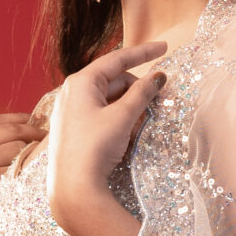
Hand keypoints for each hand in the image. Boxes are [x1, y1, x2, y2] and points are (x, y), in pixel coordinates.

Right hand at [0, 111, 43, 235]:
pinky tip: (42, 181)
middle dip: (35, 131)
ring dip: (35, 153)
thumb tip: (16, 138)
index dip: (20, 120)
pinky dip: (33, 172)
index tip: (37, 123)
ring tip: (48, 164)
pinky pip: (21, 167)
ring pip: (18, 146)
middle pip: (9, 129)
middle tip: (53, 138)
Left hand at [46, 43, 164, 235]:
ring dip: (130, 107)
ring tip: (143, 123)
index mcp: (81, 82)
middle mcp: (72, 92)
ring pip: (108, 100)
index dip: (144, 52)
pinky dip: (118, 119)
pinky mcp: (73, 131)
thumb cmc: (95, 148)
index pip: (117, 59)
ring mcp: (71, 112)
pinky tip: (129, 133)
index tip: (164, 48)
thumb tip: (157, 77)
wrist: (73, 188)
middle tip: (158, 102)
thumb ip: (142, 93)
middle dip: (137, 90)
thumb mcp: (123, 117)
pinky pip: (100, 116)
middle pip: (114, 81)